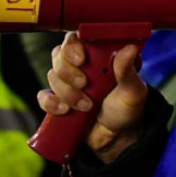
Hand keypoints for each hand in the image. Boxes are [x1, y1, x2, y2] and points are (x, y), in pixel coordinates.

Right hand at [37, 32, 147, 162]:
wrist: (117, 137)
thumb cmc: (127, 108)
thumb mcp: (132, 90)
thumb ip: (128, 70)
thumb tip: (130, 49)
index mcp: (97, 55)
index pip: (76, 38)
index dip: (73, 46)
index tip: (81, 60)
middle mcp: (79, 65)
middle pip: (59, 55)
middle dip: (68, 72)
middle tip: (84, 84)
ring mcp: (66, 82)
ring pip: (52, 76)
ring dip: (67, 92)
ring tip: (87, 106)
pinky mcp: (58, 100)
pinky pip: (43, 96)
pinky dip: (51, 103)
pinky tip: (65, 111)